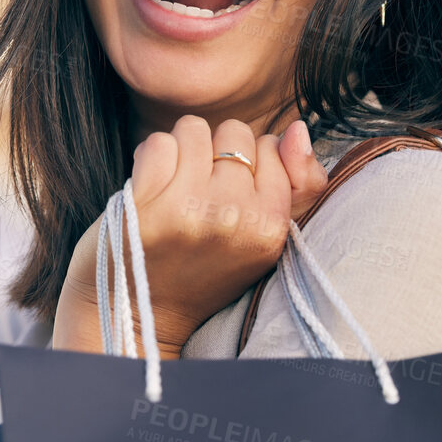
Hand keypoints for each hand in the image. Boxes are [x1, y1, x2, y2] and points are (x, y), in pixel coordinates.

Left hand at [51, 117, 327, 356]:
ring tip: (174, 185)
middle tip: (200, 188)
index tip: (229, 190)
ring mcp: (191, 209)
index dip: (246, 160)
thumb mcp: (263, 237)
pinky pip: (156, 143)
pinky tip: (149, 187)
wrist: (143, 313)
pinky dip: (149, 159)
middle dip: (214, 150)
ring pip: (193, 130)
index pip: (272, 146)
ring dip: (180, 150)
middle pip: (234, 132)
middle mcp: (237, 216)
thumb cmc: (204, 269)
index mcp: (272, 226)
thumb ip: (299, 184)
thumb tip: (298, 128)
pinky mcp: (147, 205)